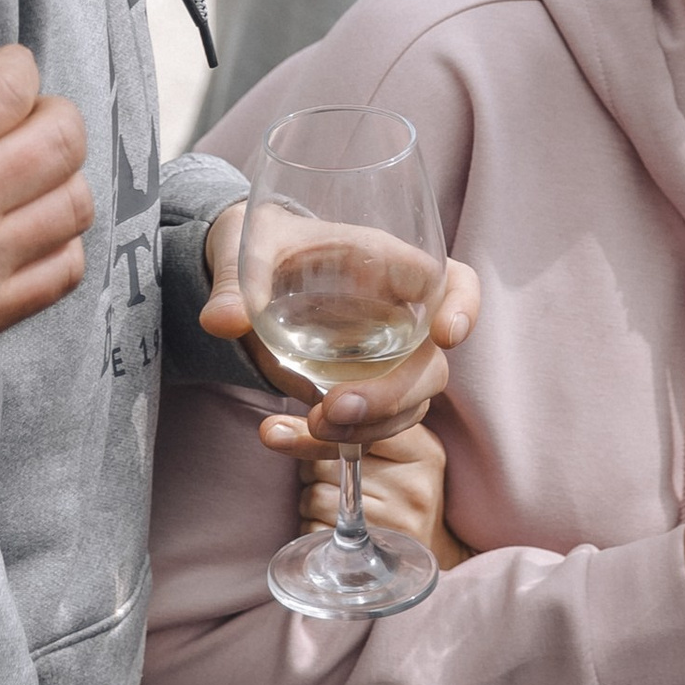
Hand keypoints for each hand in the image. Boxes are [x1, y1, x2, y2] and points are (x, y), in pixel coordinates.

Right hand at [0, 0, 92, 426]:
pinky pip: (64, 271)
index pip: (15, 82)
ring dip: (61, 176)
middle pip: (63, 137)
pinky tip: (26, 229)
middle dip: (52, 113)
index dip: (16, 67)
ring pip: (75, 203)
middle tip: (22, 118)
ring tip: (27, 171)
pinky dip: (60, 243)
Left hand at [200, 204, 479, 448]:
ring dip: (364, 429)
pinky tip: (275, 436)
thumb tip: (221, 321)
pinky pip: (360, 427)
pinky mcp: (354, 391)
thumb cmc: (265, 242)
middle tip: (335, 409)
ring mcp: (380, 361)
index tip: (446, 335)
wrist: (248, 276)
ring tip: (309, 428)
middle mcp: (395, 316)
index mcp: (385, 263)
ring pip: (404, 408)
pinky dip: (322, 442)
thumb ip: (233, 281)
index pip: (450, 280)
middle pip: (430, 365)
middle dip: (392, 397)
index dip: (462, 307)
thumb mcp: (246, 245)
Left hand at [282, 414, 470, 567]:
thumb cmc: (399, 487)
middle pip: (326, 461)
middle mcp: (413, 487)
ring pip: (315, 496)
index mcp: (422, 451)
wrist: (429, 546)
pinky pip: (313, 531)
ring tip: (336, 501)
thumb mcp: (392, 448)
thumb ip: (344, 425)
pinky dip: (312, 527)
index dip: (325, 429)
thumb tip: (270, 428)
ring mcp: (394, 526)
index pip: (356, 427)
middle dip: (315, 467)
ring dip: (311, 497)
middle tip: (332, 475)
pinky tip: (333, 526)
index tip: (317, 427)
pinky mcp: (368, 556)